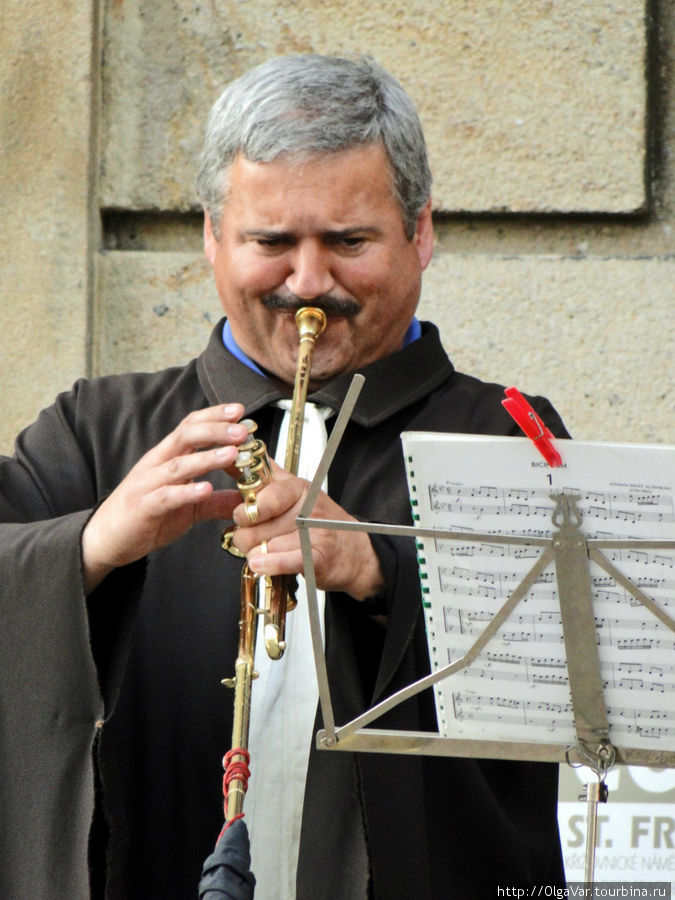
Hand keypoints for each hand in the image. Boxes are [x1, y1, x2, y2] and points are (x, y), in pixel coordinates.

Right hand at [82, 404, 248, 592]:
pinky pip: (166, 496)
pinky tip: (205, 489)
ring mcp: (148, 484)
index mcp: (167, 457)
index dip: (214, 416)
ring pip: (179, 464)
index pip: (191, 426)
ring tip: (232, 453)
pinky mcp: (143, 507)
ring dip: (207, 457)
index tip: (240, 411)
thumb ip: (216, 501)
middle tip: (242, 430)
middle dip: (216, 430)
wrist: (107, 538)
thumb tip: (246, 500)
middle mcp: (157, 464)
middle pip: (186, 436)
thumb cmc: (147, 516)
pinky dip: (186, 492)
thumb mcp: (188, 508)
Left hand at [229, 460, 384, 601]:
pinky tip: (259, 564)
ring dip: (255, 554)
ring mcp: (316, 532)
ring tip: (260, 553)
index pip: (267, 494)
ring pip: (266, 545)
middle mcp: (309, 508)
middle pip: (258, 525)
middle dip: (244, 536)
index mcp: (300, 489)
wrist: (356, 552)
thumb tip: (238, 456)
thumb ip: (267, 477)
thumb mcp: (296, 492)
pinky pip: (285, 560)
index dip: (247, 508)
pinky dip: (269, 564)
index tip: (241, 515)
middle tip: (249, 539)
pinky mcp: (319, 557)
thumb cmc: (322, 522)